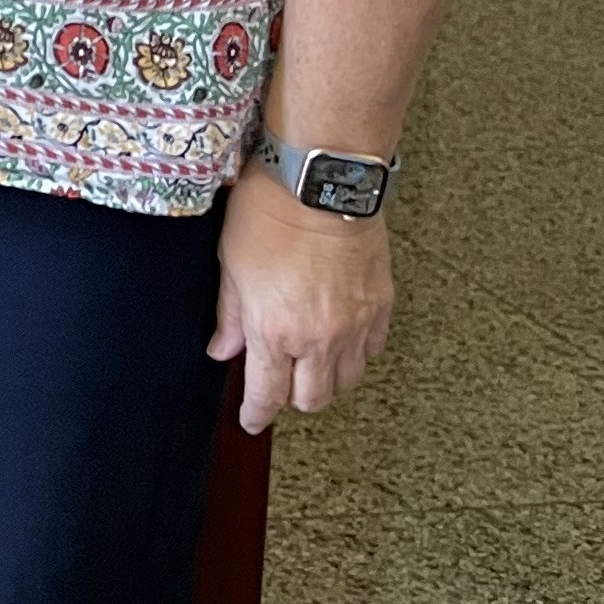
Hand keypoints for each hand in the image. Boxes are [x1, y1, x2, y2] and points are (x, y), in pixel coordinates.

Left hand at [210, 166, 397, 429]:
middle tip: (279, 381)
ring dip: (326, 379)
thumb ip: (230, 315)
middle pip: (313, 399)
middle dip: (292, 398)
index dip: (256, 413)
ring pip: (347, 381)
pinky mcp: (381, 307)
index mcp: (275, 331)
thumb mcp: (231, 264)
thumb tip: (222, 350)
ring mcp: (356, 326)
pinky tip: (340, 338)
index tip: (250, 420)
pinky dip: (356, 353)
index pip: (267, 394)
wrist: (321, 183)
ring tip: (309, 360)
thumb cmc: (268, 213)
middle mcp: (320, 338)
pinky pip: (373, 351)